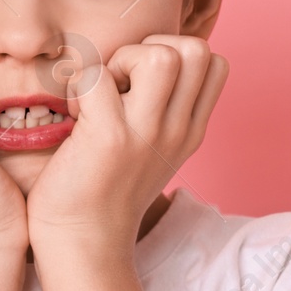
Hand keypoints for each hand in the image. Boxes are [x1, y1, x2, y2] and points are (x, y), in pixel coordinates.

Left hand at [24, 34, 227, 257]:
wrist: (82, 241)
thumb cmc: (104, 189)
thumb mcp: (152, 149)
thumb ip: (163, 110)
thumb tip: (146, 59)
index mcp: (191, 131)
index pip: (216, 62)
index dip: (175, 54)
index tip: (142, 83)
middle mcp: (178, 130)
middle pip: (195, 49)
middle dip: (150, 48)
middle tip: (121, 83)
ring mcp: (148, 134)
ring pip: (159, 56)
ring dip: (121, 60)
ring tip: (103, 94)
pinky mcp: (110, 138)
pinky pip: (97, 77)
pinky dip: (79, 86)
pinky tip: (75, 114)